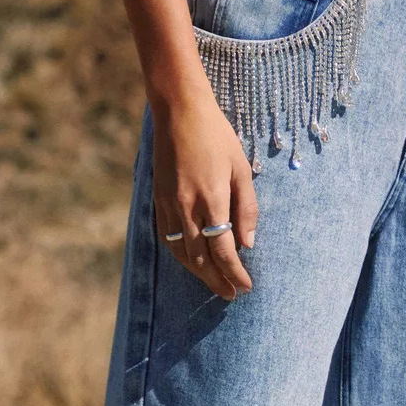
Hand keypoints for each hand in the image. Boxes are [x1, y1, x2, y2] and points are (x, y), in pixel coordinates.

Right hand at [152, 85, 257, 299]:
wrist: (178, 111)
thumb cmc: (216, 136)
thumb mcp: (242, 169)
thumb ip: (247, 208)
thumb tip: (248, 244)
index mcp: (212, 199)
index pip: (223, 250)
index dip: (235, 272)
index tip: (246, 287)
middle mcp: (187, 207)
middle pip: (201, 259)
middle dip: (217, 281)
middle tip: (231, 295)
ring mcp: (168, 204)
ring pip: (182, 252)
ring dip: (198, 273)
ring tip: (214, 283)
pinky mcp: (158, 199)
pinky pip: (168, 238)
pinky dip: (181, 255)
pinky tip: (192, 261)